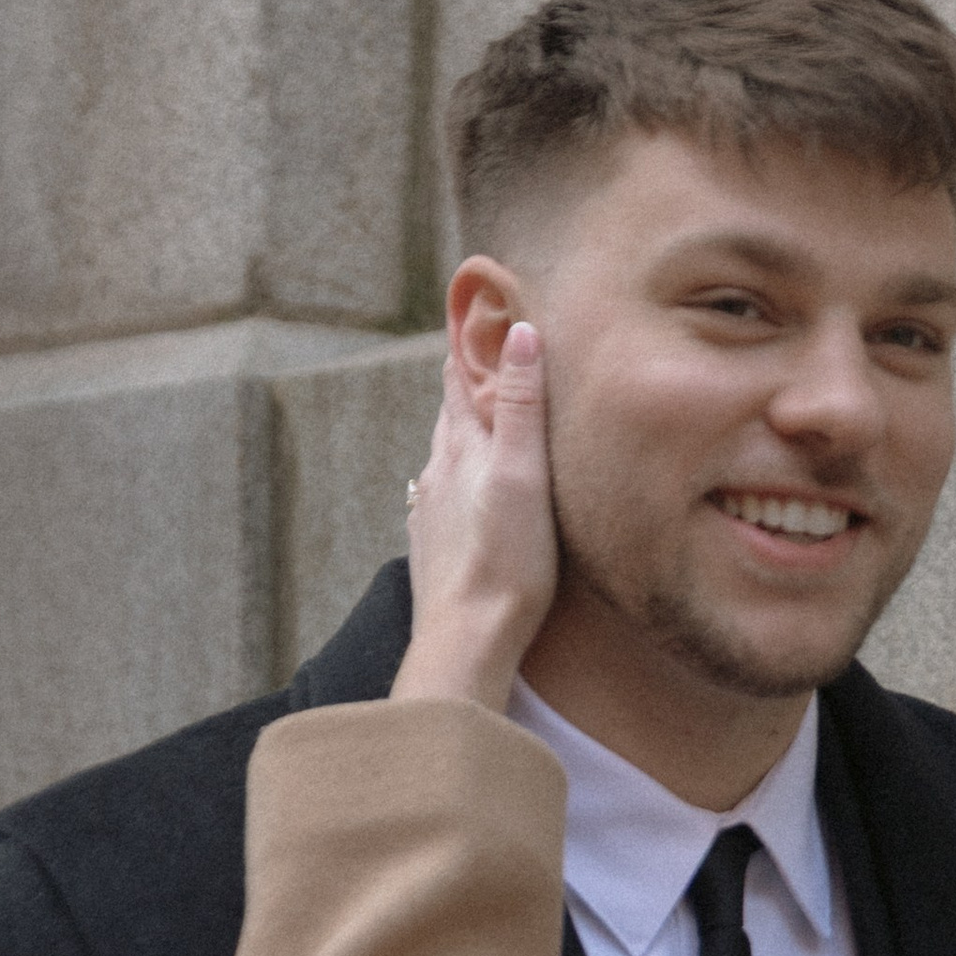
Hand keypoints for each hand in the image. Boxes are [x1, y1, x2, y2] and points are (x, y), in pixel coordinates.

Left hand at [394, 320, 558, 708]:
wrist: (468, 636)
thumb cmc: (505, 560)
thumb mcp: (524, 474)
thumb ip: (524, 405)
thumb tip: (521, 331)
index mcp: (461, 450)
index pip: (459, 383)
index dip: (468, 349)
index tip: (476, 318)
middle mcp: (438, 476)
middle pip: (451, 419)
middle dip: (467, 390)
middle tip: (483, 363)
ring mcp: (431, 516)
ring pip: (445, 462)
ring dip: (463, 440)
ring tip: (480, 426)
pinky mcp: (434, 551)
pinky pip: (445, 503)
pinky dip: (459, 485)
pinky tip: (464, 498)